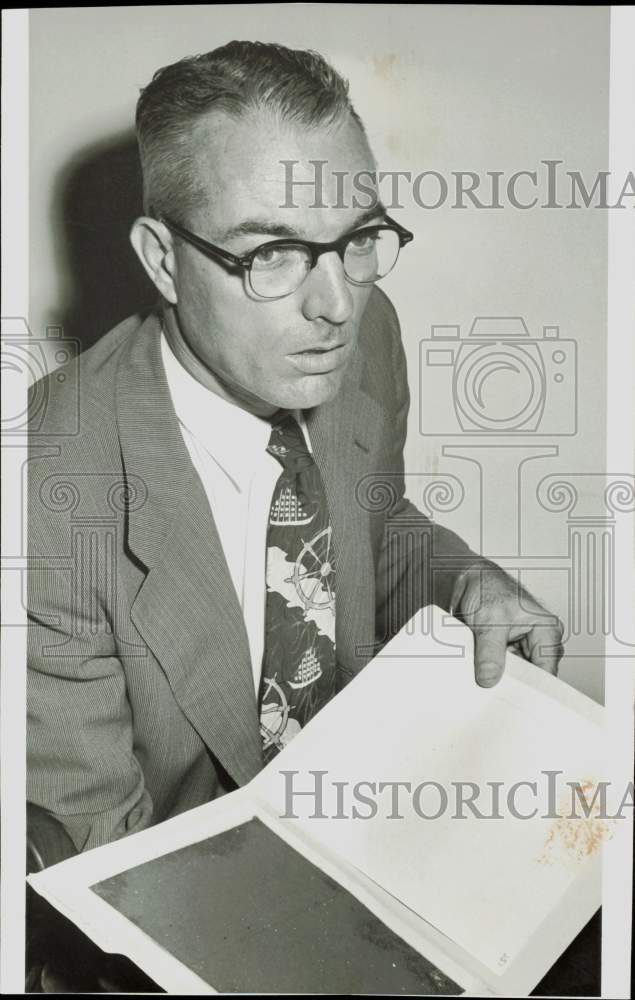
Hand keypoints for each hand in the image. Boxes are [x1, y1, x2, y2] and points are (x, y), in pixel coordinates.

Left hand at [450, 562, 563, 687]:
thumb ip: (490, 652)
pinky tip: (477, 679)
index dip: (531, 689)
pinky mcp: (502, 653)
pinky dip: (488, 674)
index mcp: (546, 630)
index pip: (546, 670)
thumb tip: (490, 678)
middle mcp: (537, 642)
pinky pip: (498, 671)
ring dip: (497, 679)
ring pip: (512, 675)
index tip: (514, 702)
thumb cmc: (486, 588)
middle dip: (512, 685)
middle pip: (530, 676)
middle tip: (493, 697)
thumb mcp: (489, 620)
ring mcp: (519, 649)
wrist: (463, 579)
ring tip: (482, 686)